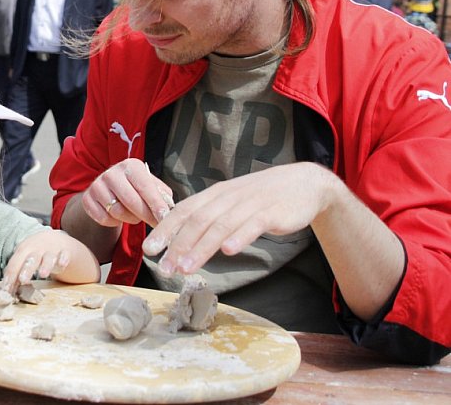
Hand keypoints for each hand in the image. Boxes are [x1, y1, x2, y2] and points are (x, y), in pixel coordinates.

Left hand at [1, 230, 76, 292]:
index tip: (8, 290)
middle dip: (26, 269)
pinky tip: (62, 264)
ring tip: (43, 275)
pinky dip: (63, 259)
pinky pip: (65, 255)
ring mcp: (52, 249)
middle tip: (22, 280)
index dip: (11, 276)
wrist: (57, 240)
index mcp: (24, 249)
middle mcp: (37, 248)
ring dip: (45, 265)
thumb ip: (17, 271)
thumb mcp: (25, 258)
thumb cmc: (37, 253)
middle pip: (31, 258)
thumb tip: (6, 290)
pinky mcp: (65, 251)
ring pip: (48, 257)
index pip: (15, 263)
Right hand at [81, 158, 173, 227]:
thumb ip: (161, 194)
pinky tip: (118, 216)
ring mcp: (97, 186)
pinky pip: (104, 219)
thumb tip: (169, 209)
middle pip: (131, 201)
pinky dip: (114, 222)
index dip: (156, 204)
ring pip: (117, 212)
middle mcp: (111, 173)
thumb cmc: (134, 187)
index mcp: (130, 166)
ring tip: (134, 215)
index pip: (145, 187)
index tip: (164, 217)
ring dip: (130, 219)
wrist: (108, 189)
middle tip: (155, 224)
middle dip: (146, 216)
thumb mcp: (149, 184)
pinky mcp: (87, 199)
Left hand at [143, 162, 331, 274]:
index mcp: (214, 195)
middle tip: (164, 268)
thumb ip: (207, 217)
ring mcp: (249, 204)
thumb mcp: (230, 202)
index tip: (149, 249)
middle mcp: (227, 198)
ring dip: (201, 248)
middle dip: (177, 245)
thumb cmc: (260, 198)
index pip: (182, 211)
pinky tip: (229, 251)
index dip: (164, 229)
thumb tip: (180, 238)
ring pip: (220, 226)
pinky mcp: (271, 213)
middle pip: (197, 221)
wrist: (303, 184)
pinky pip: (252, 225)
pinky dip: (239, 237)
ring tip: (186, 268)